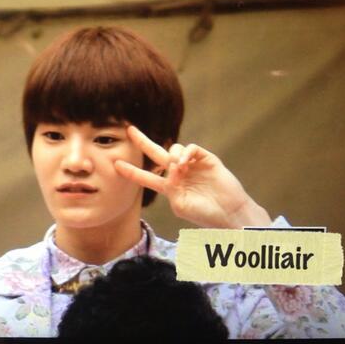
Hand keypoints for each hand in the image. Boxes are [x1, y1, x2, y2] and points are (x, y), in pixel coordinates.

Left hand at [114, 126, 271, 228]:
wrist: (229, 213)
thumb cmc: (204, 214)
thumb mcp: (180, 205)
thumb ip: (171, 188)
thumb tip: (172, 167)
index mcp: (169, 187)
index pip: (145, 177)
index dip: (131, 171)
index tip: (115, 165)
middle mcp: (178, 173)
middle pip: (155, 153)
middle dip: (142, 141)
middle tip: (128, 129)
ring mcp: (192, 165)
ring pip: (174, 149)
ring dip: (172, 155)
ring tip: (179, 168)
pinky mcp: (206, 158)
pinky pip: (191, 148)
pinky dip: (185, 153)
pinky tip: (185, 163)